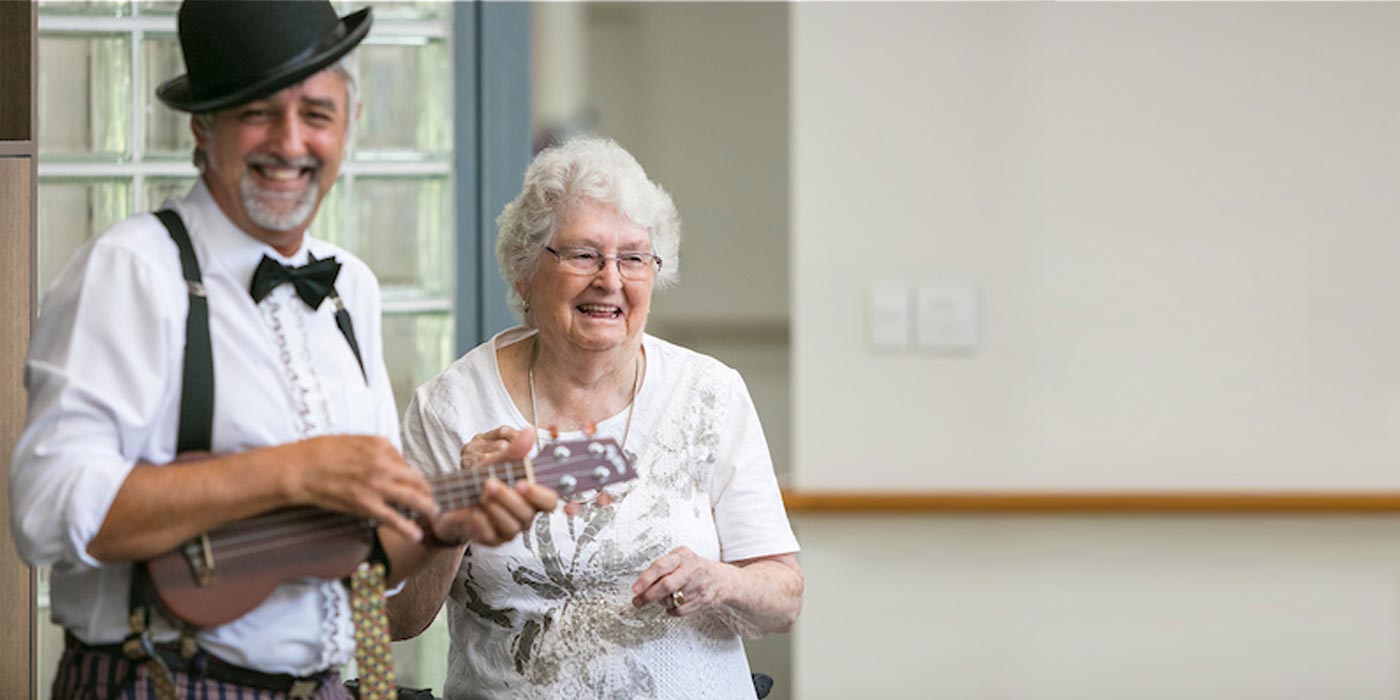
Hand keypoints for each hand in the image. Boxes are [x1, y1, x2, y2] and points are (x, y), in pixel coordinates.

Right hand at [281, 435, 436, 542]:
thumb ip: (375, 450)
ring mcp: (377, 485)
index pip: (406, 463)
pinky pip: (394, 519)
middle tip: (432, 500)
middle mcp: (384, 464)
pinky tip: (417, 535)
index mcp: (381, 446)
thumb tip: (390, 461)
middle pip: (418, 480)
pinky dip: (408, 529)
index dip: (410, 476)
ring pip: (413, 498)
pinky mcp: (366, 505)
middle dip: (428, 492)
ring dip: (427, 508)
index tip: (412, 485)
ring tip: (432, 516)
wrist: (299, 469)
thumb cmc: (319, 453)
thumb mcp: (353, 441)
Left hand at [431, 426, 557, 545]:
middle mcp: (524, 516)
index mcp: (531, 498)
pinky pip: (490, 534)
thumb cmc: (479, 482)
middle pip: (527, 513)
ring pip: (511, 526)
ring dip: (494, 508)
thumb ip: (514, 451)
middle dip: (508, 498)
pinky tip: (472, 512)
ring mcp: (508, 530)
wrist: (450, 501)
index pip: (549, 501)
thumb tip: (529, 431)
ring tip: (480, 493)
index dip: (542, 495)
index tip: (523, 485)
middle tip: (490, 483)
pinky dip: (481, 522)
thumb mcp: (495, 463)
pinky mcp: (491, 540)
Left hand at [630, 546, 733, 616]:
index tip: (635, 589)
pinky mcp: (703, 600)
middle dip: (648, 596)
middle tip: (638, 601)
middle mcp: (692, 569)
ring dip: (661, 602)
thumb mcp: (681, 558)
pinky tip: (671, 605)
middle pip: (666, 585)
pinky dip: (671, 610)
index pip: (661, 566)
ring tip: (662, 598)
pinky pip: (680, 610)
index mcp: (682, 556)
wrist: (722, 579)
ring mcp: (699, 585)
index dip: (646, 579)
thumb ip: (663, 566)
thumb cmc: (695, 568)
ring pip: (672, 600)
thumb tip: (641, 583)